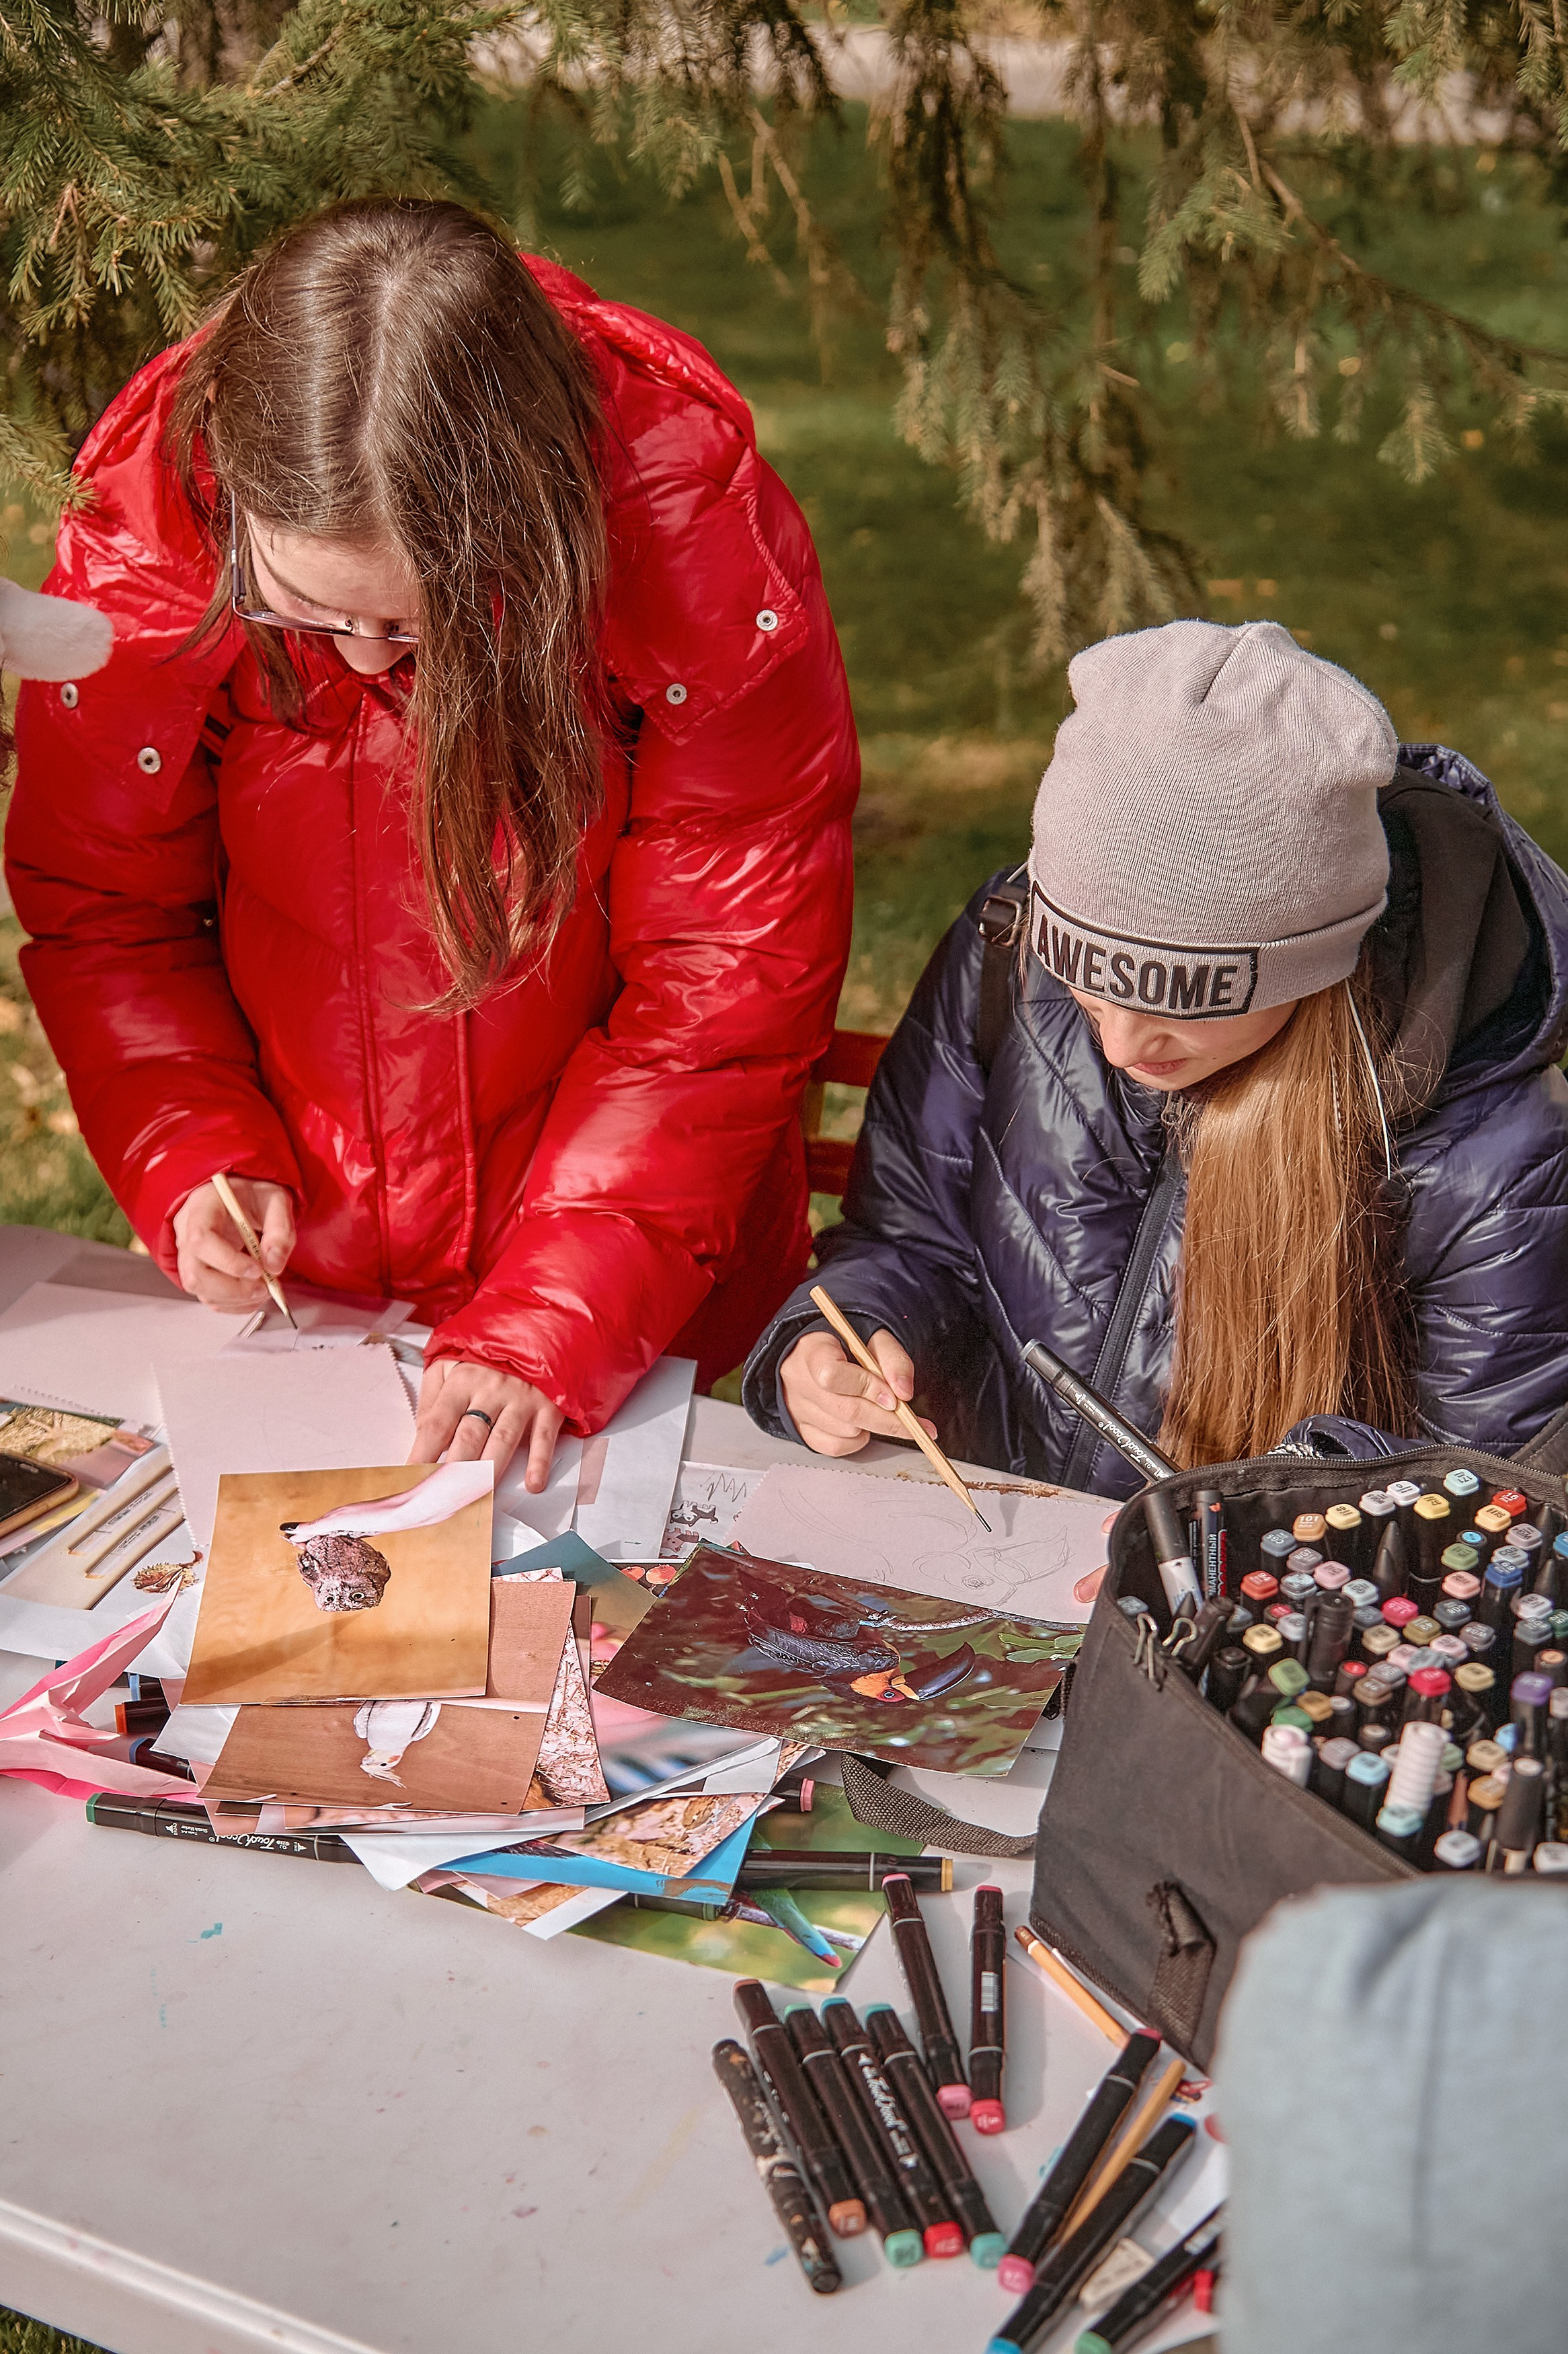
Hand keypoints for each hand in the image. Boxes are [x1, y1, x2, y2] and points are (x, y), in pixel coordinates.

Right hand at [173, 1178, 295, 1309]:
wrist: (237, 1195)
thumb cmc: (252, 1195)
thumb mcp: (276, 1200)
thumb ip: (280, 1230)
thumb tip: (274, 1266)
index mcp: (202, 1208)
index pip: (201, 1239)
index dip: (228, 1260)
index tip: (257, 1270)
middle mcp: (186, 1233)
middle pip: (195, 1273)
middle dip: (233, 1288)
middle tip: (264, 1287)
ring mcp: (188, 1255)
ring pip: (199, 1289)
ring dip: (234, 1299)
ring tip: (263, 1290)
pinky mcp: (196, 1271)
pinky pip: (206, 1296)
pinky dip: (232, 1303)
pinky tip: (253, 1295)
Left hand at [410, 1358, 564, 1487]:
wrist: (538, 1328)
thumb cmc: (488, 1355)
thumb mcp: (449, 1363)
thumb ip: (432, 1397)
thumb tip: (421, 1434)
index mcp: (461, 1380)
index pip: (437, 1423)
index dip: (423, 1453)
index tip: (411, 1477)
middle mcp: (491, 1390)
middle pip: (469, 1436)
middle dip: (454, 1469)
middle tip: (443, 1497)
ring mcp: (521, 1398)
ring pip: (503, 1440)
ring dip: (490, 1471)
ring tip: (477, 1496)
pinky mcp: (549, 1405)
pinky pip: (544, 1437)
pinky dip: (539, 1461)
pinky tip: (532, 1483)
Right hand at [778, 1326, 936, 1457]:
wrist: (819, 1356)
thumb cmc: (846, 1347)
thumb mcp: (873, 1340)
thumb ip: (892, 1359)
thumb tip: (904, 1391)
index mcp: (811, 1351)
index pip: (833, 1375)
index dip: (867, 1388)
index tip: (896, 1397)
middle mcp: (799, 1381)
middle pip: (845, 1410)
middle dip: (888, 1420)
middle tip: (917, 1424)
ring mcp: (797, 1409)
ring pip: (845, 1431)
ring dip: (872, 1425)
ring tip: (877, 1408)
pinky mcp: (801, 1429)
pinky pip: (836, 1447)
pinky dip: (857, 1440)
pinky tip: (862, 1423)